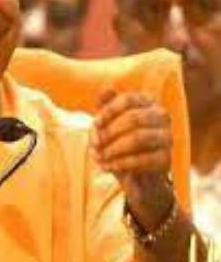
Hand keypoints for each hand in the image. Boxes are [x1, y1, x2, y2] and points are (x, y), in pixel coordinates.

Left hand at [92, 89, 174, 228]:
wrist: (135, 173)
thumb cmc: (118, 140)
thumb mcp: (108, 122)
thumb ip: (106, 105)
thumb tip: (106, 88)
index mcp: (147, 101)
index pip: (128, 99)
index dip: (108, 111)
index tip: (95, 124)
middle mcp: (162, 116)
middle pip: (133, 118)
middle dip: (109, 132)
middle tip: (95, 143)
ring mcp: (167, 137)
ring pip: (138, 138)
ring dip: (114, 148)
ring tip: (100, 156)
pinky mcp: (166, 159)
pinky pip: (143, 159)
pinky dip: (121, 163)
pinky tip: (109, 166)